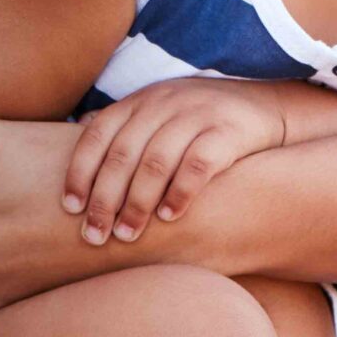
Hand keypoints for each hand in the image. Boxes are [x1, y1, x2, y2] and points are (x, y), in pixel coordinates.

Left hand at [63, 79, 286, 242]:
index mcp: (141, 100)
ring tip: (128, 235)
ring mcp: (196, 114)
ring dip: (138, 202)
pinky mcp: (227, 130)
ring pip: (156, 161)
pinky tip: (169, 217)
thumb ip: (124, 125)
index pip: (98, 134)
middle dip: (105, 199)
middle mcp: (164, 103)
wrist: (264, 106)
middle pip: (123, 153)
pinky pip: (198, 164)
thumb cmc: (199, 118)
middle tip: (95, 236)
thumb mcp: (159, 110)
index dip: (80, 171)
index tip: (71, 208)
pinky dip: (180, 192)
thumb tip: (76, 140)